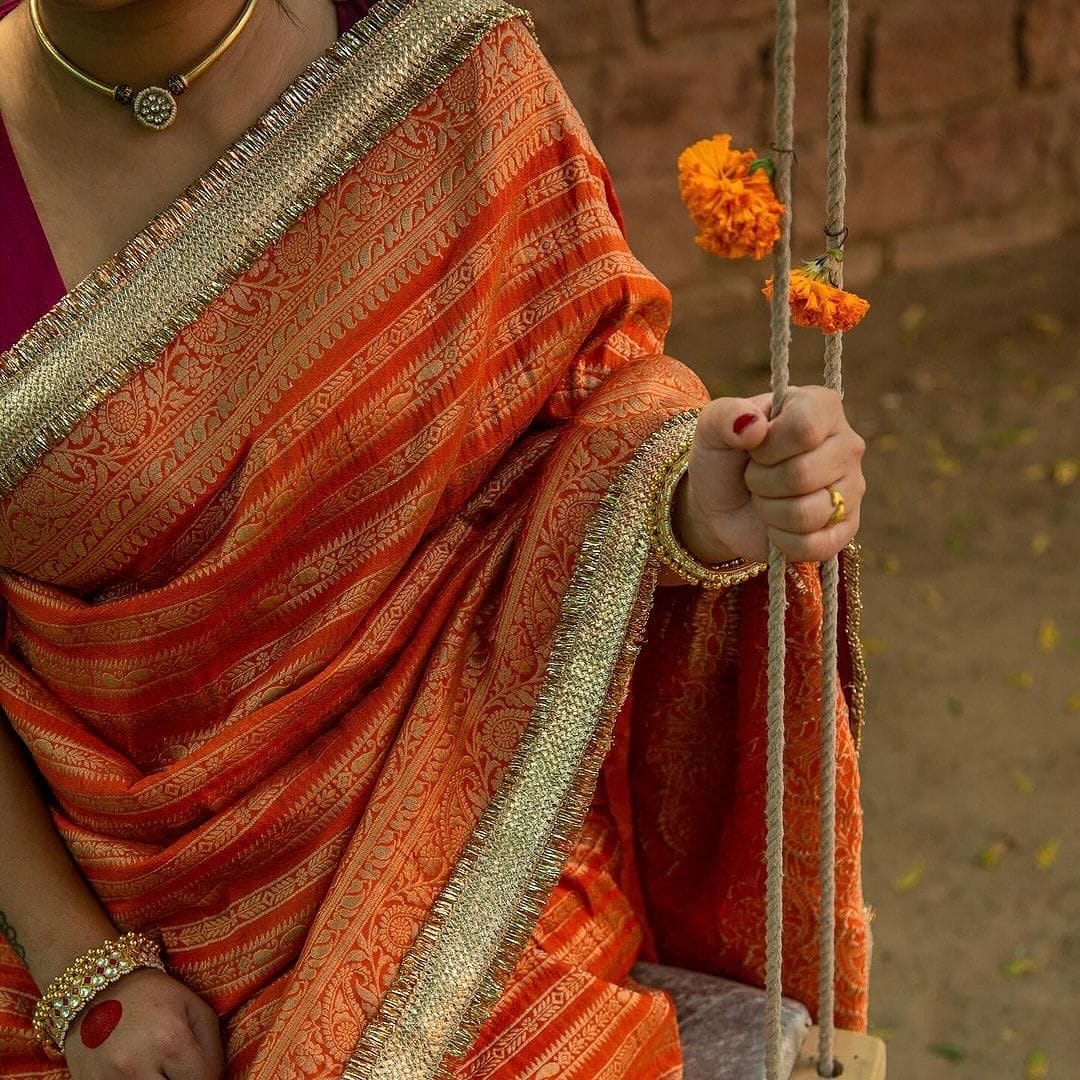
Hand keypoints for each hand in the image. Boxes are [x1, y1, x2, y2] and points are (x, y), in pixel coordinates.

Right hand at [64, 968, 223, 1079]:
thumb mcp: (194, 1007)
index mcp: (170, 1042)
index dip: (209, 1078)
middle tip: (179, 1070)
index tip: (201, 1069)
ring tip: (160, 1070)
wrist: (99, 988)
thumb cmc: (154, 995)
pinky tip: (138, 1073)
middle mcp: (137, 1067)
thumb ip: (212, 1048)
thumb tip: (214, 1079)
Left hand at [676, 385, 864, 564]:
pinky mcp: (846, 528)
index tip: (755, 448)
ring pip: (807, 513)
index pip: (805, 428)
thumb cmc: (724, 456)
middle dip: (761, 482)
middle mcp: (847, 444)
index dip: (768, 447)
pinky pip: (814, 545)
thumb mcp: (712, 427)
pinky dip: (781, 540)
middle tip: (756, 476)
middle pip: (802, 475)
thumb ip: (726, 415)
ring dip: (769, 511)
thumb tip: (754, 425)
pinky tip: (776, 524)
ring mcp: (852, 488)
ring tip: (765, 497)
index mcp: (821, 406)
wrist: (722, 502)